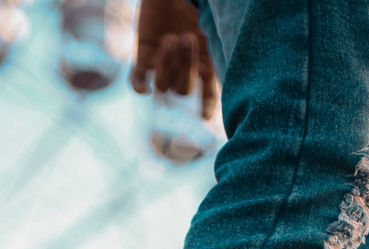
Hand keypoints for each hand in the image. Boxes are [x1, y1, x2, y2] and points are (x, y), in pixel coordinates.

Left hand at [129, 0, 219, 120]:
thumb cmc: (199, 2)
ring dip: (167, 65)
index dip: (206, 106)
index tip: (204, 116)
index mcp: (207, 62)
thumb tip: (231, 58)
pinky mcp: (142, 54)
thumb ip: (219, 41)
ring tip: (170, 39)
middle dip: (185, 68)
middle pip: (182, 90)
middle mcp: (184, 67)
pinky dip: (139, 86)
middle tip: (187, 39)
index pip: (209, 93)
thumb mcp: (214, 21)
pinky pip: (137, 80)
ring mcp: (162, 62)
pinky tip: (144, 89)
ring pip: (163, 86)